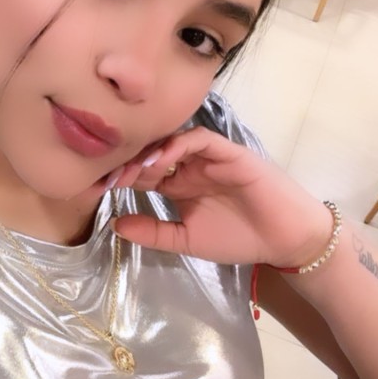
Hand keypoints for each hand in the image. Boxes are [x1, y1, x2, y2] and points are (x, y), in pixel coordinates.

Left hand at [108, 127, 332, 268]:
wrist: (284, 240)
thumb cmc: (239, 239)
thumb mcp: (186, 240)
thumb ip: (153, 232)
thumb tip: (115, 225)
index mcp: (179, 185)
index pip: (142, 173)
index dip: (119, 177)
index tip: (93, 188)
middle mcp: (190, 166)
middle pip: (152, 152)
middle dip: (128, 162)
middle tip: (107, 176)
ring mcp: (209, 157)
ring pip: (172, 141)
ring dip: (150, 152)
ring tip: (132, 170)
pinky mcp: (229, 152)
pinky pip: (200, 139)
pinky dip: (178, 145)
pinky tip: (161, 162)